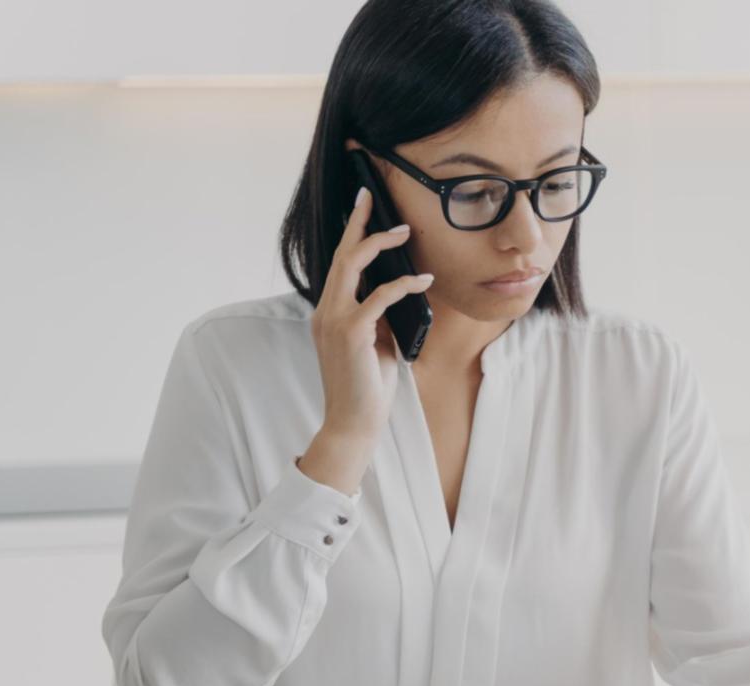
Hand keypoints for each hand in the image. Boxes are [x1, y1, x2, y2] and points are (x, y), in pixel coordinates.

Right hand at [310, 184, 433, 443]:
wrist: (353, 422)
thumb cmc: (367, 387)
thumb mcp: (376, 344)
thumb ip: (380, 317)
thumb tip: (400, 293)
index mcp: (329, 313)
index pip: (339, 265)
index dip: (350, 234)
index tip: (362, 207)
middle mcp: (326, 311)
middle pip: (341, 255)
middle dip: (359, 224)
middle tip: (372, 198)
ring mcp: (334, 320)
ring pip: (352, 266)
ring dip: (379, 244)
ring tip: (404, 231)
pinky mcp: (350, 333)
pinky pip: (379, 296)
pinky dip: (402, 284)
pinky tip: (423, 280)